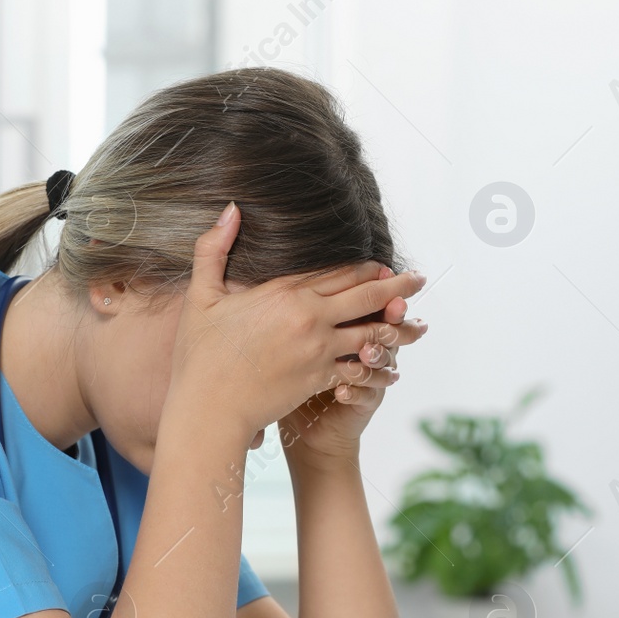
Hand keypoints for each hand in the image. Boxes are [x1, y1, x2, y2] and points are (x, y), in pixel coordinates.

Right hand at [165, 205, 426, 442]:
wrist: (208, 409)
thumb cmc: (200, 356)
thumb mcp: (201, 296)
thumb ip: (214, 249)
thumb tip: (231, 208)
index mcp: (284, 292)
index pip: (338, 272)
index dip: (366, 268)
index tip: (385, 266)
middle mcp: (309, 317)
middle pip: (366, 297)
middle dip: (397, 287)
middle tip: (419, 281)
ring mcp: (319, 350)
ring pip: (371, 334)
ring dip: (396, 329)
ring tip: (417, 326)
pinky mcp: (320, 379)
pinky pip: (359, 371)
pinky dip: (377, 370)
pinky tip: (392, 370)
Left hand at [279, 264, 428, 464]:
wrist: (292, 414)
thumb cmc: (285, 368)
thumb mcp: (290, 333)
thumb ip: (294, 301)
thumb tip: (268, 269)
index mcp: (350, 322)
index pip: (368, 299)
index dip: (376, 285)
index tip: (379, 271)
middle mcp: (365, 344)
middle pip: (386, 324)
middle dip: (392, 315)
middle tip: (393, 306)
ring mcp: (367, 373)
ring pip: (384, 359)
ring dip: (377, 354)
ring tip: (366, 352)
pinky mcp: (363, 401)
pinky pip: (367, 394)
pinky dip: (357, 391)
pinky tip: (342, 391)